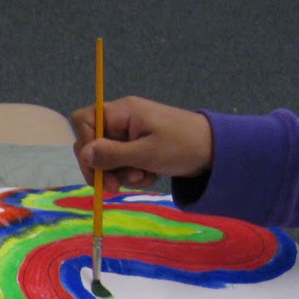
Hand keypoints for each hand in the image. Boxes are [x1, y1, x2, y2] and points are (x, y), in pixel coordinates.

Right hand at [70, 96, 213, 192]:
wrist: (215, 151)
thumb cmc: (182, 146)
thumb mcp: (146, 153)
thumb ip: (112, 155)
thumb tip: (83, 153)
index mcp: (122, 112)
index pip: (84, 121)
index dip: (85, 144)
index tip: (98, 165)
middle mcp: (122, 120)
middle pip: (92, 143)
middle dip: (103, 167)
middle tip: (116, 186)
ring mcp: (129, 134)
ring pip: (107, 158)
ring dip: (120, 174)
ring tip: (143, 176)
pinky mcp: (137, 147)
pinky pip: (122, 164)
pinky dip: (133, 174)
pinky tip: (150, 175)